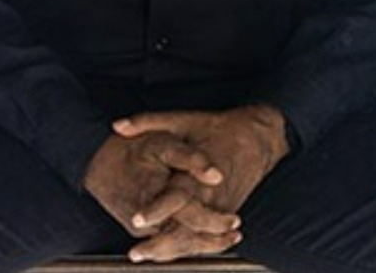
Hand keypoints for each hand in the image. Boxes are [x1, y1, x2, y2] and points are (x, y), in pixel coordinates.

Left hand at [112, 105, 290, 262]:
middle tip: (137, 254)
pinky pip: (208, 237)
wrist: (258, 138)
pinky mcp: (226, 213)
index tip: (136, 220)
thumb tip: (117, 126)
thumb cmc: (218, 128)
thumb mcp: (183, 119)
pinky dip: (190, 247)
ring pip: (196, 238)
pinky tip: (171, 253)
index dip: (155, 211)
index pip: (175, 198)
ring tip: (148, 257)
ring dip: (173, 251)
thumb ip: (148, 122)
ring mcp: (219, 208)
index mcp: (196, 175)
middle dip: (161, 244)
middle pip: (185, 228)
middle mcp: (208, 196)